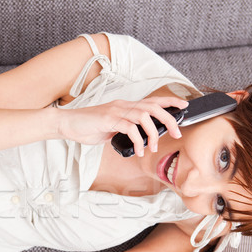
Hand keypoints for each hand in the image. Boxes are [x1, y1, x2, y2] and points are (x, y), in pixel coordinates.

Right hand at [56, 96, 187, 155]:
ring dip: (153, 133)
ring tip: (153, 147)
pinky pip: (130, 128)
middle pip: (153, 107)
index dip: (170, 101)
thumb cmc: (87, 127)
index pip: (152, 100)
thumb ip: (123, 130)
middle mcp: (123, 106)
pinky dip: (138, 141)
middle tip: (176, 133)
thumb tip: (136, 138)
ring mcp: (116, 111)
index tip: (184, 106)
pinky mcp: (108, 120)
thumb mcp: (110, 128)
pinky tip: (138, 150)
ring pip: (144, 116)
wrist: (67, 124)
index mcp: (125, 106)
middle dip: (169, 119)